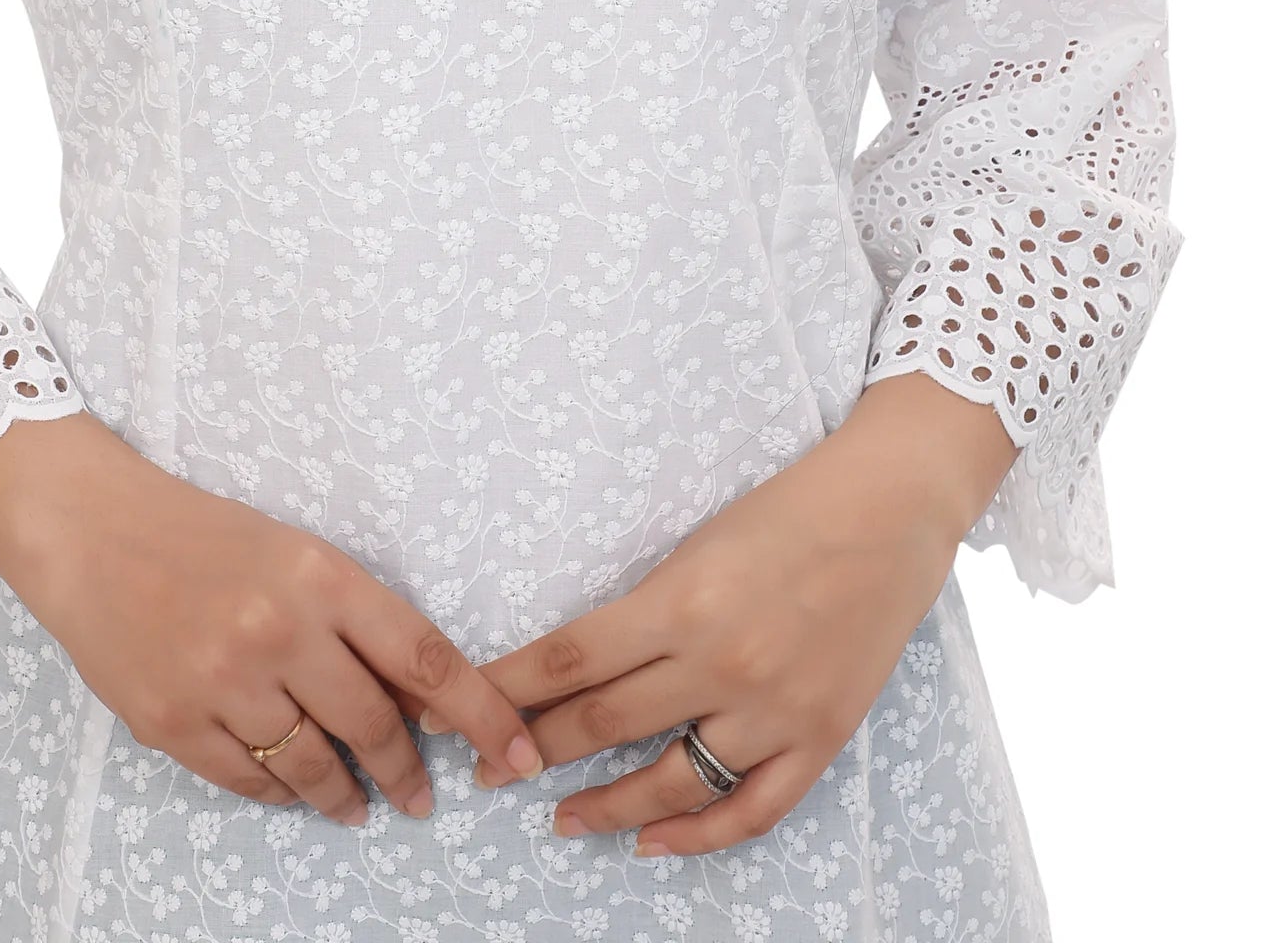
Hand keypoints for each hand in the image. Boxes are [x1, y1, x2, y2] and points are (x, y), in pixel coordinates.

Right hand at [0, 415, 545, 829]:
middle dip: (409, 771)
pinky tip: (293, 791)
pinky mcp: (173, 723)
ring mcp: (223, 682)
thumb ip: (355, 621)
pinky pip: (249, 782)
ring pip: (313, 766)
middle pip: (374, 725)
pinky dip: (280, 794)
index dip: (483, 715)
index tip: (518, 755)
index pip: (427, 658)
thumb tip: (420, 698)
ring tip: (361, 804)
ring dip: (346, 794)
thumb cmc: (204, 535)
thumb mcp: (295, 554)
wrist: (93, 531)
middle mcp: (279, 630)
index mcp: (321, 575)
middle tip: (423, 796)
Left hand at [455, 402, 979, 857]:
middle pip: (605, 724)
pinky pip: (749, 810)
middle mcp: (722, 663)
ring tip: (561, 819)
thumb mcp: (698, 545)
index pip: (570, 659)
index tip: (463, 712)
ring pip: (670, 782)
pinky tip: (652, 842)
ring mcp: (773, 709)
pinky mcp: (820, 737)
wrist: (890, 511)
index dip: (509, 692)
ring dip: (607, 808)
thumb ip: (647, 609)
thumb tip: (578, 663)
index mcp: (681, 601)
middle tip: (490, 770)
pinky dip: (696, 835)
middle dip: (535, 750)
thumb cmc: (786, 512)